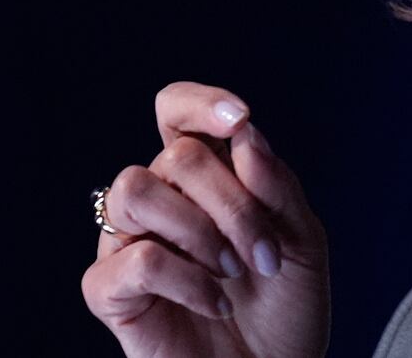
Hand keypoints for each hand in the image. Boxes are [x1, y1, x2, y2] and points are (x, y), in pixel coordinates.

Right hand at [81, 82, 330, 357]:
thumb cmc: (286, 306)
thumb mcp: (302, 240)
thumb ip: (277, 185)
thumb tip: (246, 133)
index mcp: (206, 176)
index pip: (176, 111)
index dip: (200, 103)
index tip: (241, 120)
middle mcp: (160, 199)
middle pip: (176, 155)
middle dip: (234, 202)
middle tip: (264, 255)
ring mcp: (129, 241)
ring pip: (135, 188)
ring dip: (200, 230)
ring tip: (235, 274)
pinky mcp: (109, 291)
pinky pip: (134, 257)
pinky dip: (186, 279)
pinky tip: (215, 303)